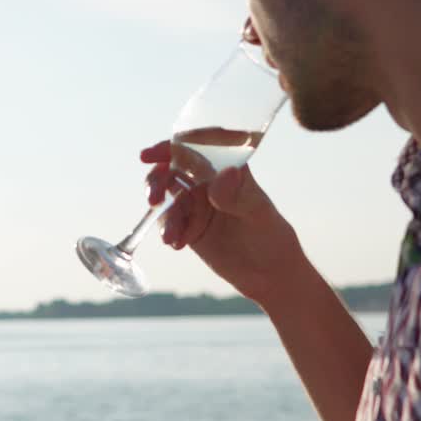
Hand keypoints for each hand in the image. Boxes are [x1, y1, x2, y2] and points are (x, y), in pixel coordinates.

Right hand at [141, 140, 304, 306]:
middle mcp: (207, 180)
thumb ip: (238, 196)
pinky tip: (177, 244)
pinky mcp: (186, 225)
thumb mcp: (258, 214)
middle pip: (172, 169)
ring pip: (165, 196)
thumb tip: (225, 174)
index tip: (150, 154)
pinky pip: (167, 221)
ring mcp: (195, 203)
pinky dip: (167, 231)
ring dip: (162, 213)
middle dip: (157, 180)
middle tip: (153, 199)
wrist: (267, 274)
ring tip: (170, 236)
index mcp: (226, 167)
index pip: (196, 147)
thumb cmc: (271, 236)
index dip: (170, 146)